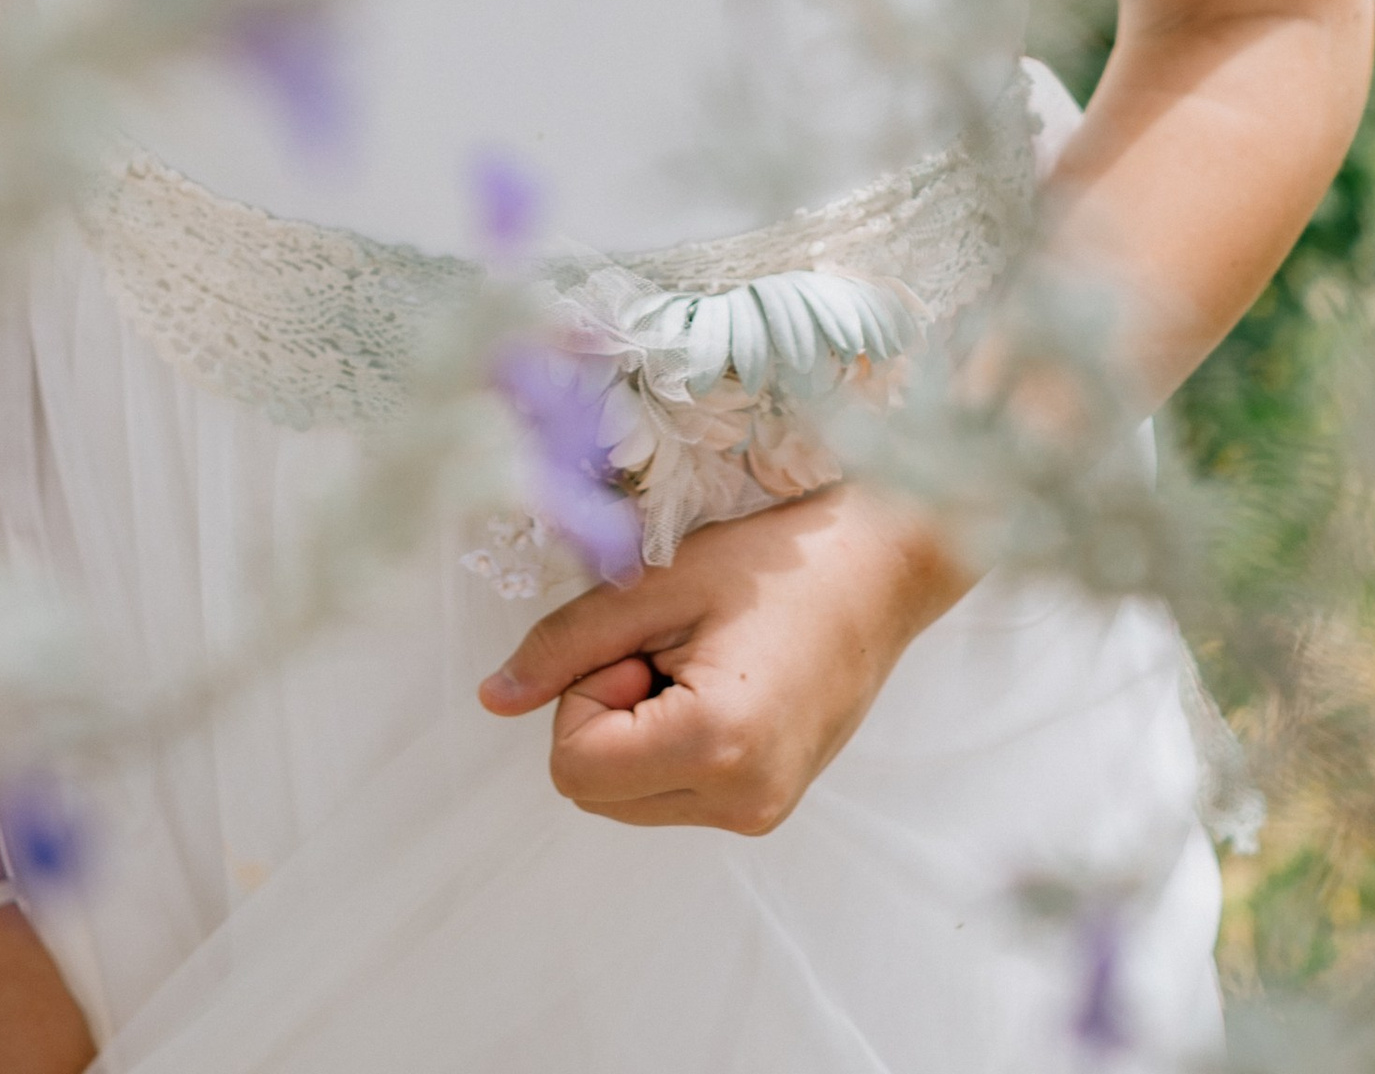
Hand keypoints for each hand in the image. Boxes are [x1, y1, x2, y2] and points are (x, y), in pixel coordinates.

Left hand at [476, 485, 970, 835]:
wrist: (880, 569)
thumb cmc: (776, 563)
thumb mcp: (654, 585)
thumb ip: (565, 644)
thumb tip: (493, 698)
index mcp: (715, 748)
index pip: (573, 768)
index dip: (587, 694)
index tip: (642, 644)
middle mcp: (741, 802)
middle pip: (595, 789)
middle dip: (608, 713)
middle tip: (671, 648)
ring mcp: (760, 812)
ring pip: (628, 794)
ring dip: (638, 727)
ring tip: (702, 663)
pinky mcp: (768, 805)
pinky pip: (671, 790)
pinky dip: (670, 740)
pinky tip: (721, 684)